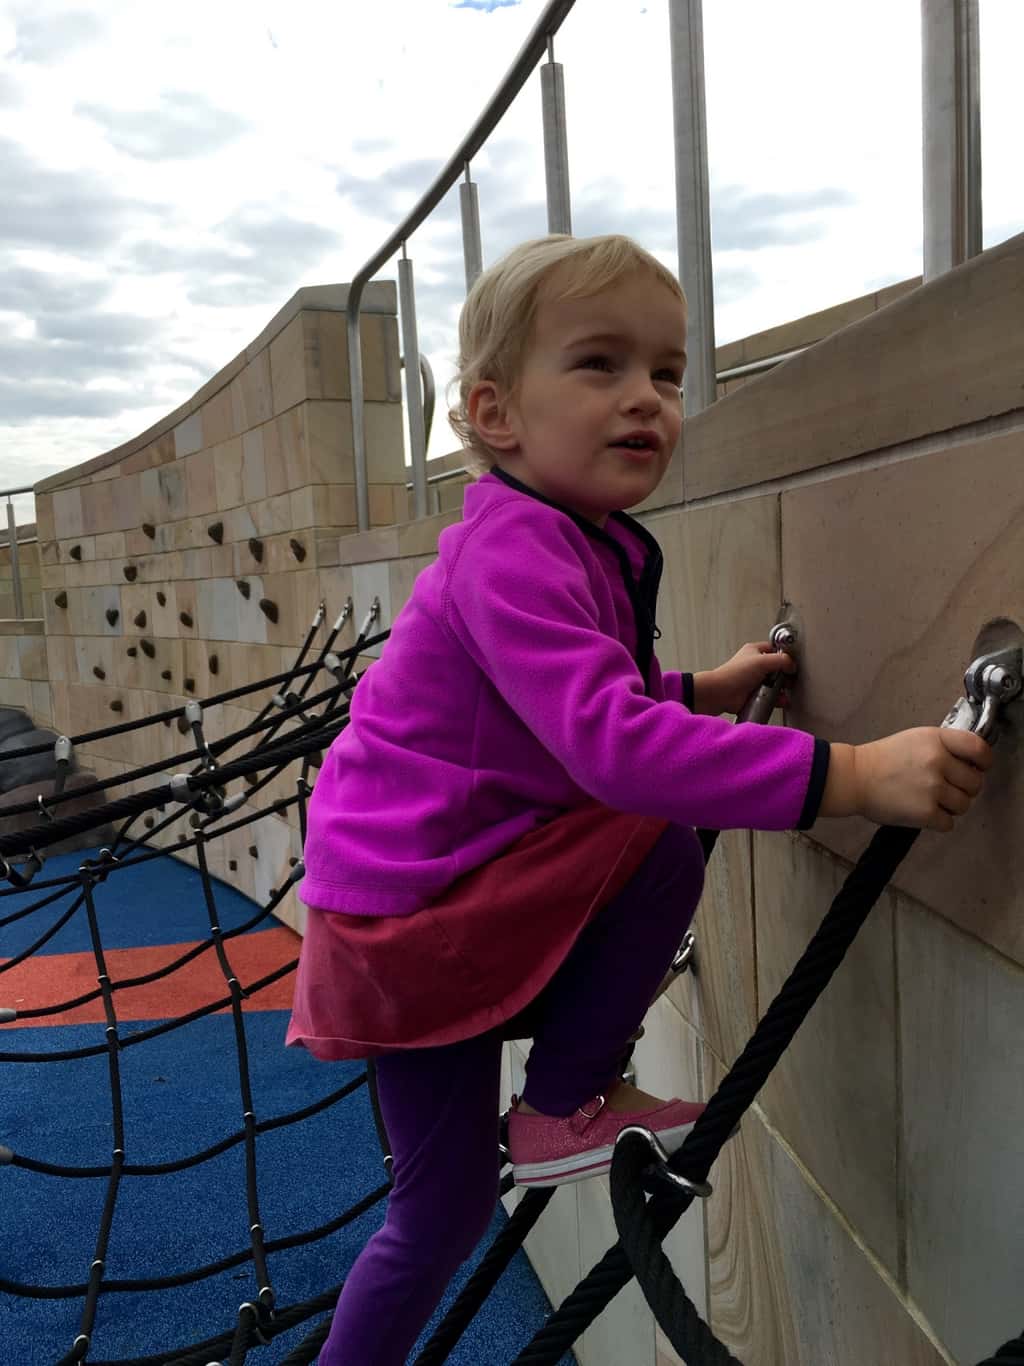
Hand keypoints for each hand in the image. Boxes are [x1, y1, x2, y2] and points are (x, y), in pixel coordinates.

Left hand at [697, 642, 797, 715]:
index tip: (791, 663)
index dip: (784, 655)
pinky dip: (776, 699)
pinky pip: (770, 696)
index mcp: (754, 651)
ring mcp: (754, 680)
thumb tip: (792, 665)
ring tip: (783, 691)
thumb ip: (781, 660)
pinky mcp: (754, 694)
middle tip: (788, 679)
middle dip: (784, 675)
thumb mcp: (763, 661)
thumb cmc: (734, 674)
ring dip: (781, 689)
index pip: (774, 649)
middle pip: (777, 668)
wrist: (721, 694)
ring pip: (774, 683)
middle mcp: (754, 665)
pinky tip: (780, 701)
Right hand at [846, 726, 992, 831]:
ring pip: (964, 805)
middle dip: (963, 788)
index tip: (978, 768)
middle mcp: (938, 762)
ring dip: (950, 807)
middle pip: (975, 783)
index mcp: (937, 740)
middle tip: (943, 788)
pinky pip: (948, 823)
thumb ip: (945, 747)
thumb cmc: (883, 759)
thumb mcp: (917, 739)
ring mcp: (933, 788)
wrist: (854, 778)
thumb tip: (973, 765)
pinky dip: (937, 821)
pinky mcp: (925, 812)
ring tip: (929, 800)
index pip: (979, 749)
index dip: (984, 762)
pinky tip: (922, 811)